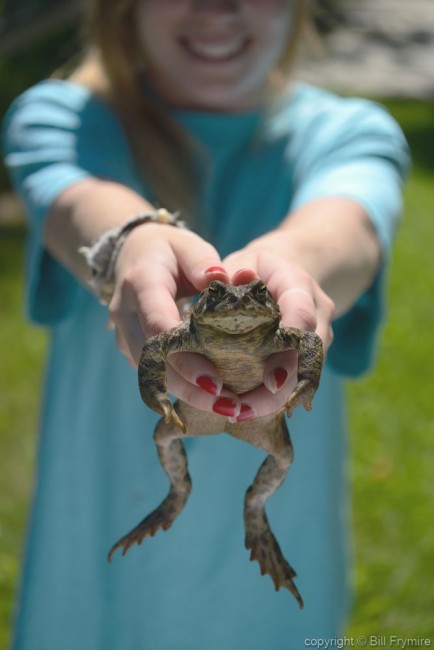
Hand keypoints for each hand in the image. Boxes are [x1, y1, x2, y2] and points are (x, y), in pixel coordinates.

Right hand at [108, 223, 245, 412]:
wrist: (131, 255)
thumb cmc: (167, 250)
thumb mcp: (186, 244)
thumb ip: (202, 261)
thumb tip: (220, 280)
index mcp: (140, 283)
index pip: (159, 327)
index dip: (186, 358)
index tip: (216, 382)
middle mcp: (125, 314)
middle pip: (154, 362)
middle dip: (190, 389)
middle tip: (229, 407)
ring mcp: (123, 334)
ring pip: (152, 375)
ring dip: (187, 394)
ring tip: (226, 408)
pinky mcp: (131, 348)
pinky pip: (154, 373)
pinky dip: (181, 387)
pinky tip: (212, 398)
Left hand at [223, 229, 334, 419]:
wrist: (288, 272)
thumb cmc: (257, 267)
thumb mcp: (245, 260)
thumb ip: (240, 269)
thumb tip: (237, 277)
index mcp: (298, 283)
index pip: (302, 313)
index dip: (289, 345)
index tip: (270, 377)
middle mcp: (317, 310)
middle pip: (309, 354)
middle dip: (281, 386)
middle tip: (243, 409)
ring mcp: (320, 333)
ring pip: (308, 372)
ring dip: (276, 398)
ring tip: (240, 414)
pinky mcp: (314, 352)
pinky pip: (301, 377)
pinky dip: (277, 395)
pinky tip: (249, 409)